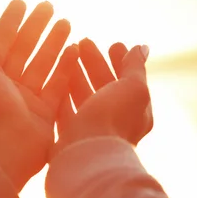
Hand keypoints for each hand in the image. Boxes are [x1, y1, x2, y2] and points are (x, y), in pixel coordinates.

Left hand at [0, 0, 77, 190]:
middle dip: (36, 27)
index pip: (0, 41)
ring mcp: (28, 99)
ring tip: (67, 22)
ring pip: (43, 64)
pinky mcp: (46, 112)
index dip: (10, 21)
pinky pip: (58, 85)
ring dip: (54, 43)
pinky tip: (75, 49)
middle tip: (49, 5)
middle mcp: (8, 85)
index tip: (22, 2)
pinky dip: (66, 68)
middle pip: (24, 50)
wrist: (8, 146)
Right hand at [54, 39, 152, 156]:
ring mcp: (90, 130)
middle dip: (95, 63)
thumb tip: (142, 47)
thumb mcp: (133, 88)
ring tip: (66, 53)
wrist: (86, 156)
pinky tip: (54, 77)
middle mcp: (114, 122)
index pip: (129, 81)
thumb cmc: (113, 120)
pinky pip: (65, 111)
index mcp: (135, 112)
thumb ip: (135, 67)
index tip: (112, 43)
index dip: (121, 61)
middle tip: (83, 41)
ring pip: (82, 97)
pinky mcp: (70, 137)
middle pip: (103, 87)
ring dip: (75, 75)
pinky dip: (61, 93)